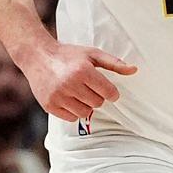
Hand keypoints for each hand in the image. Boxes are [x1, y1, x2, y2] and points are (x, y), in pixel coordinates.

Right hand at [20, 42, 135, 121]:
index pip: (108, 92)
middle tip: (89, 87)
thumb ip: (114, 64)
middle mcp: (70, 84)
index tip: (108, 90)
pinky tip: (70, 99)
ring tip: (79, 92)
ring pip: (85, 112)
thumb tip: (134, 70)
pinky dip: (74, 111)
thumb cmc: (68, 54)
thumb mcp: (92, 54)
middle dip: (97, 96)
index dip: (112, 93)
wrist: (37, 56)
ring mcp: (58, 96)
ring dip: (86, 105)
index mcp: (83, 70)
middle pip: (98, 103)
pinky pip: (71, 118)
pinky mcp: (49, 105)